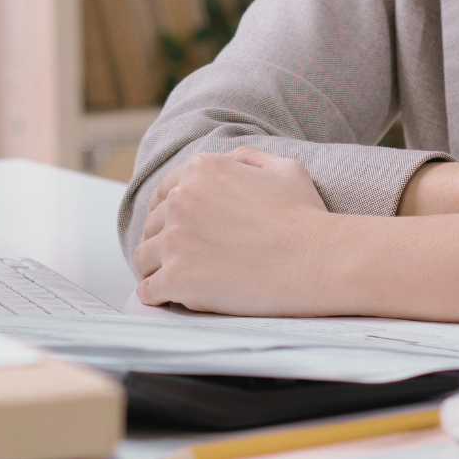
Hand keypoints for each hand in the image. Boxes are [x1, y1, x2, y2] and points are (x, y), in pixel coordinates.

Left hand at [134, 145, 337, 313]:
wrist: (316, 260)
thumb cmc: (305, 217)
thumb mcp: (284, 169)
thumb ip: (248, 159)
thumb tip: (229, 160)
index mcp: (201, 170)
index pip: (164, 193)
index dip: (169, 214)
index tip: (177, 231)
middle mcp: (181, 200)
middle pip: (152, 226)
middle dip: (164, 242)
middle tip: (180, 259)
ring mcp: (176, 240)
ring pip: (143, 257)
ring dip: (156, 269)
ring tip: (173, 281)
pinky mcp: (176, 278)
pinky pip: (147, 290)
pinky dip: (156, 296)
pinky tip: (169, 299)